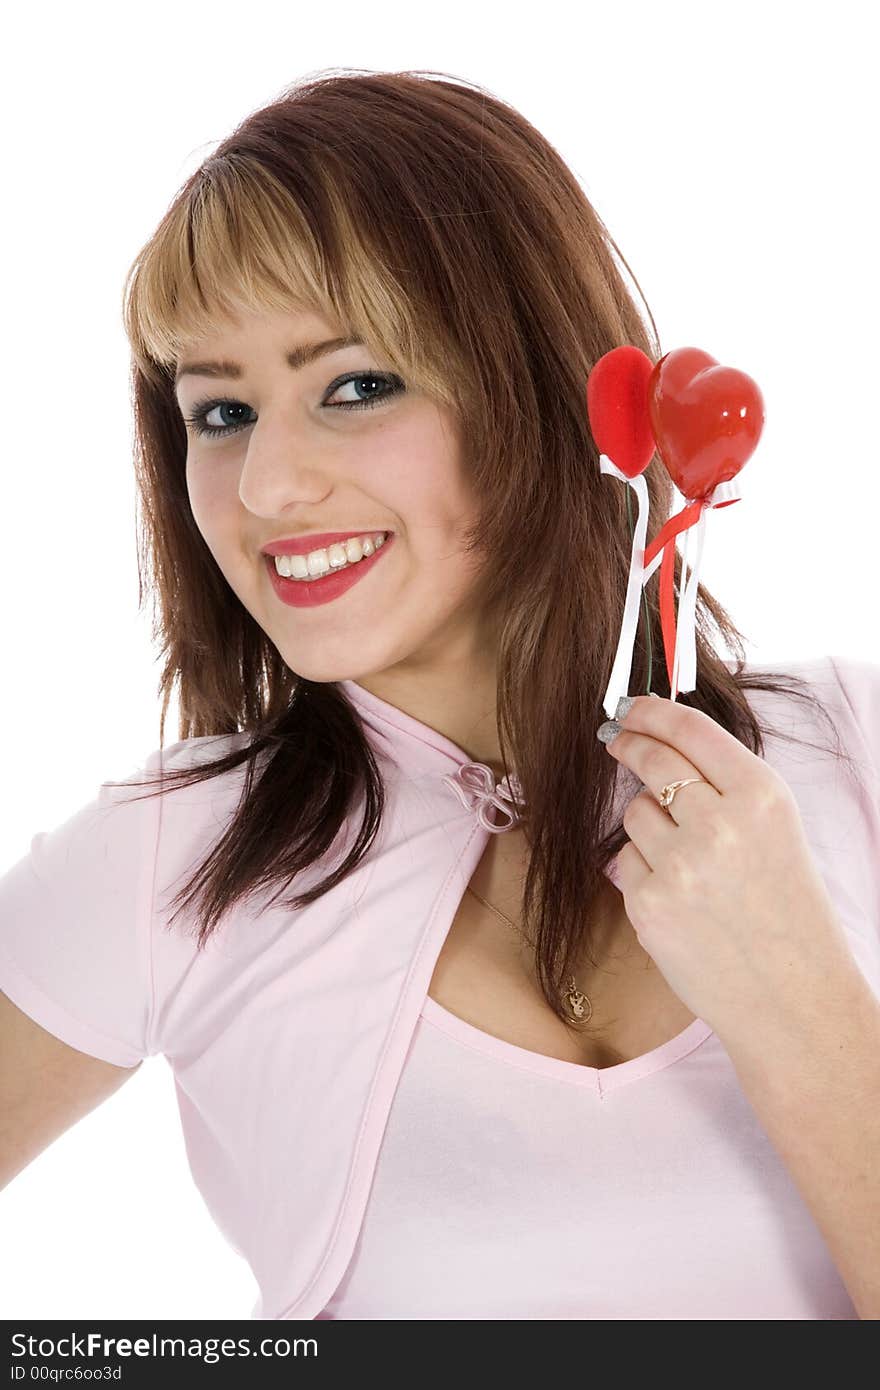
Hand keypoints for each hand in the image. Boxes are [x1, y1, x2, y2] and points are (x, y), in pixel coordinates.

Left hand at [598, 694, 856, 1045]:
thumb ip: (726, 786)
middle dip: (631, 744)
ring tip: (690, 863)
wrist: (792, 997)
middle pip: (652, 759)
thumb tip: (660, 741)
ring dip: (649, 824)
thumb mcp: (776, 830)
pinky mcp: (648, 903)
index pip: (691, 731)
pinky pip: (626, 862)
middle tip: (619, 741)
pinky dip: (643, 873)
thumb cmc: (787, 911)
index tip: (633, 708)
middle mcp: (720, 823)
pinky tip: (680, 900)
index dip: (653, 712)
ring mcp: (680, 864)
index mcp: (762, 797)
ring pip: (635, 811)